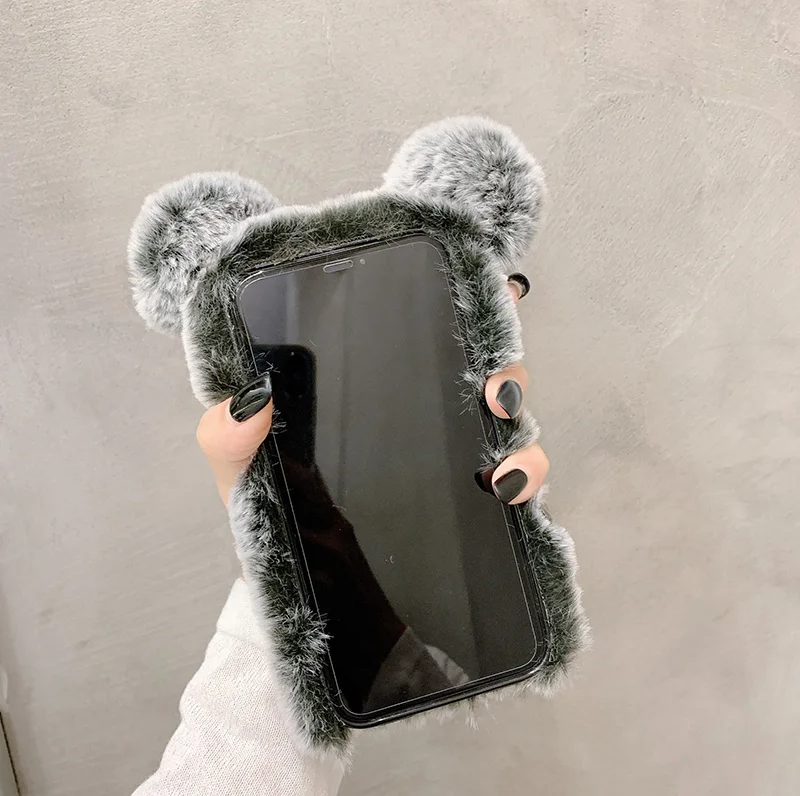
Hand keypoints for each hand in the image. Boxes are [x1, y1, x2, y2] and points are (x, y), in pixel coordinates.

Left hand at [196, 274, 547, 506]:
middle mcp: (422, 419)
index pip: (425, 338)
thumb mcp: (247, 478)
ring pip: (508, 421)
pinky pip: (516, 481)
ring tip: (501, 433)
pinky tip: (505, 486)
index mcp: (372, 396)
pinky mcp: (474, 506)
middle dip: (502, 366)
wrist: (310, 596)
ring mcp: (452, 460)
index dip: (469, 307)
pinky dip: (525, 475)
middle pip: (481, 372)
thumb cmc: (279, 525)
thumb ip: (231, 441)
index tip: (499, 289)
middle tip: (492, 386)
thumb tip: (245, 402)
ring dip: (517, 420)